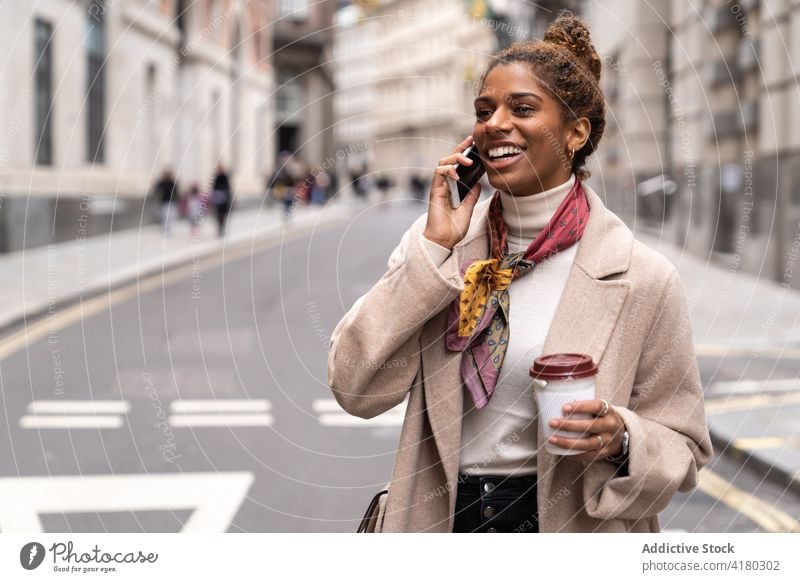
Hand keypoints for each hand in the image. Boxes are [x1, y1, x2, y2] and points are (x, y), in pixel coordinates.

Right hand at [422, 135, 481, 249]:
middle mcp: (445, 185)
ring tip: (468, 161)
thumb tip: (479, 183)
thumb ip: (472, 196)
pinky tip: (457, 174)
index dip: (464, 153)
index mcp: (453, 188)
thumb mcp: (468, 210)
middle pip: (449, 160)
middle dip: (460, 149)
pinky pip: (439, 173)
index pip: (457, 166)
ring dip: (456, 158)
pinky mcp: (435, 191)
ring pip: (443, 163)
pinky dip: (448, 170)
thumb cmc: (453, 229)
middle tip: (471, 143)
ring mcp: (439, 187)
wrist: (443, 241)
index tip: (474, 144)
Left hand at [547, 399, 624, 461]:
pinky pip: (588, 456)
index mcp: (609, 411)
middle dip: (569, 425)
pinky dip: (574, 455)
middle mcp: (610, 426)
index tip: (564, 407)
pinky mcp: (604, 453)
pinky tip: (562, 452)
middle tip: (552, 423)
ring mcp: (608, 441)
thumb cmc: (602, 418)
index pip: (597, 406)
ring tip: (552, 439)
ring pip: (588, 443)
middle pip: (590, 426)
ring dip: (568, 442)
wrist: (621, 434)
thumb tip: (556, 402)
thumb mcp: (599, 409)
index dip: (581, 407)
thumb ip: (584, 406)